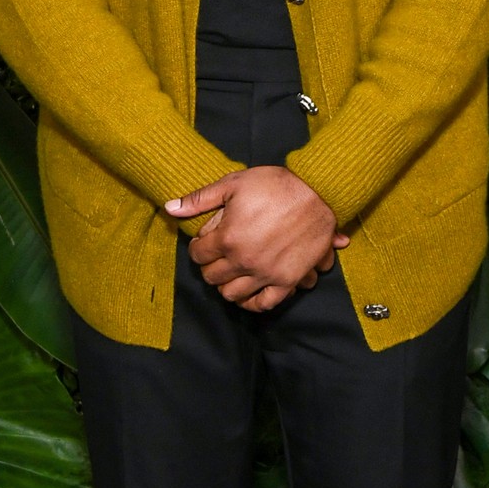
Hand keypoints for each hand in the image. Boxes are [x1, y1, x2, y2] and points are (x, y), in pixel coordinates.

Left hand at [165, 166, 349, 311]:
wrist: (319, 192)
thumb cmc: (276, 185)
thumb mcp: (234, 183)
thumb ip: (200, 199)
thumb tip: (170, 207)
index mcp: (228, 238)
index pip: (198, 255)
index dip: (197, 248)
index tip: (204, 243)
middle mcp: (244, 261)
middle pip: (212, 277)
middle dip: (209, 267)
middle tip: (216, 258)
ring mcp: (265, 274)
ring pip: (232, 295)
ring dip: (226, 286)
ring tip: (230, 274)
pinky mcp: (286, 281)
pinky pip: (263, 304)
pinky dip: (251, 303)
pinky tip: (248, 294)